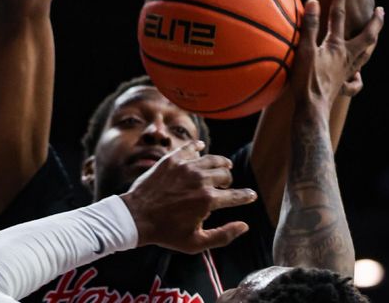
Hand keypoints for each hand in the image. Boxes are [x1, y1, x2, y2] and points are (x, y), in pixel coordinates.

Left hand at [120, 141, 256, 253]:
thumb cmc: (166, 232)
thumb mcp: (196, 243)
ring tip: (224, 165)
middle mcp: (200, 179)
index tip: (252, 195)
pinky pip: (191, 147)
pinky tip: (202, 147)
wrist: (137, 216)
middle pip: (225, 174)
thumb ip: (224, 235)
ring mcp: (186, 166)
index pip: (236, 195)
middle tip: (226, 185)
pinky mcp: (172, 159)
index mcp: (209, 200)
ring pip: (212, 158)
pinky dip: (198, 146)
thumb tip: (244, 226)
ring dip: (221, 162)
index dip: (246, 196)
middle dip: (229, 180)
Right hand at [291, 0, 383, 115]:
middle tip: (381, 11)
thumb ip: (309, 26)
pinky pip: (355, 81)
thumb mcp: (304, 50)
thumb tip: (314, 1)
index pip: (338, 16)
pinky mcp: (342, 85)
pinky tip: (358, 76)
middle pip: (368, 37)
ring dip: (371, 43)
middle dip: (375, 22)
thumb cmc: (306, 80)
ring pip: (365, 56)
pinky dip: (358, 76)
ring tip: (374, 36)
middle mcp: (347, 58)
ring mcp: (347, 73)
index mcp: (337, 47)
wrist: (311, 110)